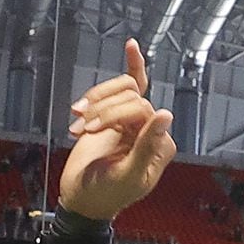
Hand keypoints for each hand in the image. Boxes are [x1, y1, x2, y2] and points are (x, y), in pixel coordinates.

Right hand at [58, 39, 176, 221]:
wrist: (82, 197)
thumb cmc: (105, 193)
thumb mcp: (127, 174)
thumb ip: (146, 146)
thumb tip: (165, 114)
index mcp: (160, 146)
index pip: (143, 111)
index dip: (114, 116)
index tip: (88, 130)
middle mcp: (151, 130)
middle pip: (131, 97)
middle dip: (102, 111)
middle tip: (82, 128)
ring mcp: (134, 121)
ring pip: (124, 89)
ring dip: (97, 100)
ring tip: (78, 119)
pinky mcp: (118, 115)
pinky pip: (132, 85)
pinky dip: (133, 65)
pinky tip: (131, 46)